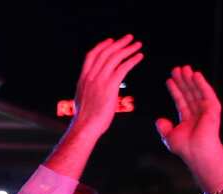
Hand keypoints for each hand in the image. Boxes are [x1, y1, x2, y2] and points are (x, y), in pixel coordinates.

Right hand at [44, 36, 143, 179]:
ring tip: (138, 45)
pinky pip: (123, 68)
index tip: (111, 41)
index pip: (92, 56)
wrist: (85, 127)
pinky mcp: (110, 86)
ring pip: (115, 58)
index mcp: (83, 79)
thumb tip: (95, 92)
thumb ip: (89, 91)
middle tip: (130, 38)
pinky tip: (140, 57)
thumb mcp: (83, 101)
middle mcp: (90, 76)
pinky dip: (133, 60)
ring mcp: (99, 80)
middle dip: (119, 43)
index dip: (102, 46)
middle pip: (105, 53)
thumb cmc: (85, 119)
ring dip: (128, 49)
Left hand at [156, 67, 222, 193]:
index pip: (180, 100)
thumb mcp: (169, 137)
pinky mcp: (213, 108)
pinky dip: (201, 83)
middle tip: (176, 69)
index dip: (174, 90)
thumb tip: (159, 120)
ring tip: (183, 68)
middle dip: (182, 80)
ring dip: (190, 79)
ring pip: (196, 90)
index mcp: (188, 118)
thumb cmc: (185, 148)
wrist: (197, 152)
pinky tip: (195, 75)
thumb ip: (164, 128)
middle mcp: (197, 112)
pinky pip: (207, 92)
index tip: (168, 80)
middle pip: (188, 92)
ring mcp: (206, 109)